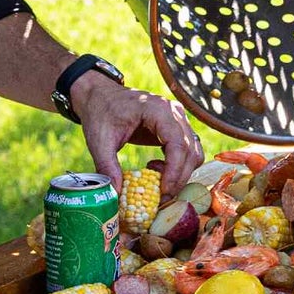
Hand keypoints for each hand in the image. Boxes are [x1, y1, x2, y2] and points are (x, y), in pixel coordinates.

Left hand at [70, 70, 199, 199]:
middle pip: (190, 150)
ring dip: (180, 173)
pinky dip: (178, 165)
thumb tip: (116, 194)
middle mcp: (174, 113)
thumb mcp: (99, 141)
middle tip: (161, 199)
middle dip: (179, 178)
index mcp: (158, 110)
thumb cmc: (100, 113)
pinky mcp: (176, 127)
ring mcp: (178, 119)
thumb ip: (107, 166)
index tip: (163, 192)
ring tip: (156, 182)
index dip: (174, 170)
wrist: (100, 95)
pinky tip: (155, 168)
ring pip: (193, 152)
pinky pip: (187, 150)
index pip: (177, 143)